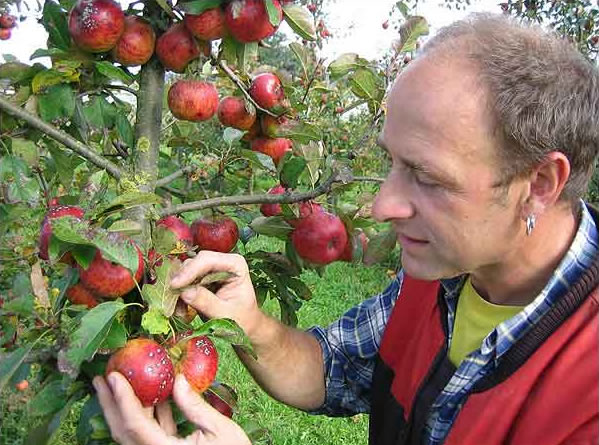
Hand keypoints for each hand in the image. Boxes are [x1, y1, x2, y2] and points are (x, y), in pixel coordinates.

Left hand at [93, 372, 250, 444]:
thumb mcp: (219, 429)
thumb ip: (196, 406)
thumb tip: (178, 380)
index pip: (135, 424)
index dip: (123, 399)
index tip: (113, 376)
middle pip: (124, 430)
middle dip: (110, 403)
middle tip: (100, 379)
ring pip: (133, 431)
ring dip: (126, 406)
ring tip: (119, 382)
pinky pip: (149, 432)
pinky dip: (148, 413)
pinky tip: (154, 395)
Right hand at [170, 251, 263, 337]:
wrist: (245, 325)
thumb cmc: (242, 319)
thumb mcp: (226, 314)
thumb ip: (207, 302)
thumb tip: (185, 292)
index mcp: (235, 264)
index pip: (208, 260)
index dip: (190, 271)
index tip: (175, 285)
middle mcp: (222, 262)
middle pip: (194, 263)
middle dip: (182, 281)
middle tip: (172, 300)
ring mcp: (211, 269)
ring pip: (185, 272)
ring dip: (178, 290)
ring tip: (179, 310)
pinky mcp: (201, 279)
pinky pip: (184, 282)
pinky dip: (179, 295)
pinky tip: (180, 310)